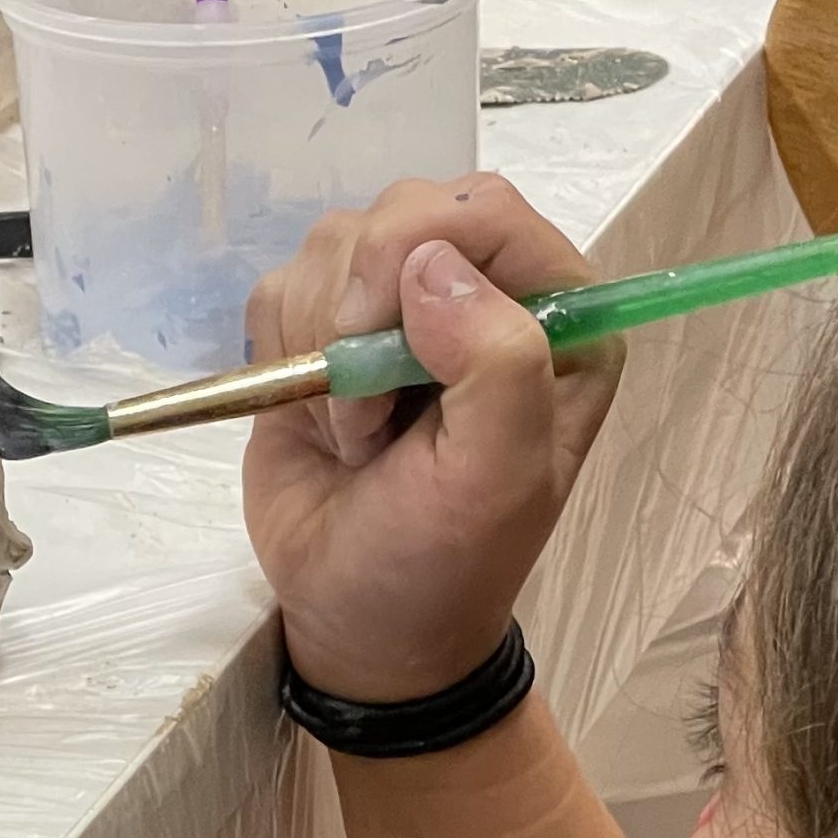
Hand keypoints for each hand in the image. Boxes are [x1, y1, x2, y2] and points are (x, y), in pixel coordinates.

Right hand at [243, 173, 622, 705]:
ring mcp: (400, 310)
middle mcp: (485, 298)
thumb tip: (430, 267)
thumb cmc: (439, 566)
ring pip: (334, 244)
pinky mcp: (325, 333)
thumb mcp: (494, 480)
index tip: (387, 349)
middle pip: (406, 211)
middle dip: (362, 307)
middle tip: (368, 412)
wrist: (358, 626)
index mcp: (558, 322)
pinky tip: (315, 418)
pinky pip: (281, 284)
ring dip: (322, 344)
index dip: (423, 257)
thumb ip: (498, 363)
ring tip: (354, 435)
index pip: (491, 213)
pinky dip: (280, 350)